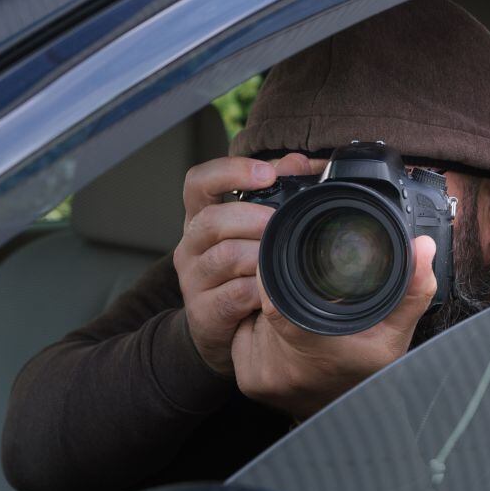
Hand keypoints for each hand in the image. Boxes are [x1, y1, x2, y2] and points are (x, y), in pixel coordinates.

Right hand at [173, 156, 276, 374]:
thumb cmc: (241, 270)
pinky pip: (234, 295)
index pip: (198, 182)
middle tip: (277, 222)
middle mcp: (190, 245)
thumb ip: (275, 192)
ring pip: (224, 257)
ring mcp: (193, 279)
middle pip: (210, 220)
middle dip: (249, 217)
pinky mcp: (203, 311)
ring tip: (280, 256)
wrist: (220, 328)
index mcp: (200, 217)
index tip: (266, 174)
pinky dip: (260, 290)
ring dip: (258, 254)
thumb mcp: (253, 229)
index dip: (229, 171)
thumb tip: (299, 163)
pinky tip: (274, 290)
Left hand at [232, 233, 437, 419]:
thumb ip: (411, 290)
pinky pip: (245, 336)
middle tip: (308, 300)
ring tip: (301, 325)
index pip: (275, 298)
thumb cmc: (369, 373)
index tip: (289, 262)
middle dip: (282, 293)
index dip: (276, 274)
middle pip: (264, 304)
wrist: (348, 423)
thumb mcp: (395, 335)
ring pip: (254, 319)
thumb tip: (423, 247)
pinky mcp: (248, 381)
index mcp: (315, 348)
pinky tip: (284, 340)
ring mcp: (261, 377)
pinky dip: (260, 330)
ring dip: (271, 313)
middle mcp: (282, 367)